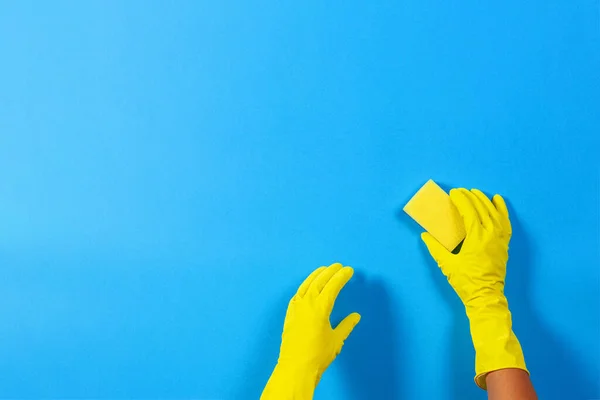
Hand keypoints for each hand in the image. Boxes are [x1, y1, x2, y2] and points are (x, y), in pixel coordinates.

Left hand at [278, 263, 360, 380]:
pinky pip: (298, 293)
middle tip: (339, 266)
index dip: (342, 277)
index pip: (333, 286)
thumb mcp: (336, 340)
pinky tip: (308, 285)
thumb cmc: (318, 355)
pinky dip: (305, 285)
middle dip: (330, 272)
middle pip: (319, 281)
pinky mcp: (290, 313)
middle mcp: (307, 303)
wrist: (295, 367)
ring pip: (307, 284)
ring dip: (317, 275)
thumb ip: (346, 325)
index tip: (349, 270)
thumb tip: (356, 316)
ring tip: (324, 269)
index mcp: (320, 307)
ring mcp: (296, 307)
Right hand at [421, 188, 510, 308]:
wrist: (485, 296)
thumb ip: (435, 248)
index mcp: (476, 238)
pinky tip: (498, 200)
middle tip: (461, 191)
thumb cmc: (465, 281)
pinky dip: (502, 209)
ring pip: (494, 212)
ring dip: (484, 200)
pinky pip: (505, 222)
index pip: (469, 211)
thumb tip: (425, 236)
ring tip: (476, 192)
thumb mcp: (447, 265)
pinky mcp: (505, 243)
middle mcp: (490, 234)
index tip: (453, 193)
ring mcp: (500, 238)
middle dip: (470, 197)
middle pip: (481, 208)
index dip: (461, 200)